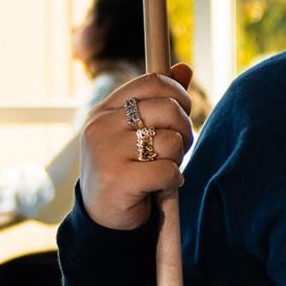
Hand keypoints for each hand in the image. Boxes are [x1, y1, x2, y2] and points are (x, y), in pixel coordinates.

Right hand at [78, 63, 195, 230]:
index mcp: (105, 109)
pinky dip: (172, 181)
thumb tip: (184, 68)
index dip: (179, 95)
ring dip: (176, 160)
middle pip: (168, 109)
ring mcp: (106, 152)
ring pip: (170, 141)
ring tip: (161, 170)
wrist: (103, 217)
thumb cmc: (127, 168)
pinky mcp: (117, 179)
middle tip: (177, 148)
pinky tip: (158, 187)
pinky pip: (168, 170)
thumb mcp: (138, 131)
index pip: (153, 82)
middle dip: (184, 130)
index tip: (183, 112)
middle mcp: (101, 126)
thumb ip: (161, 100)